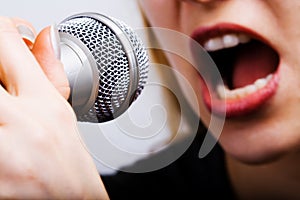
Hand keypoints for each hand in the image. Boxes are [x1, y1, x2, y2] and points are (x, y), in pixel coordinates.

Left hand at [0, 17, 108, 198]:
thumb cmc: (69, 169)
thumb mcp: (64, 116)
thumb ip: (49, 72)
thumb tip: (44, 37)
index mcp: (46, 104)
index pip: (7, 41)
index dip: (2, 30)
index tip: (5, 36)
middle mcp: (20, 122)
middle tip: (3, 85)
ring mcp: (0, 152)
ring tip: (5, 115)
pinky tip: (3, 139)